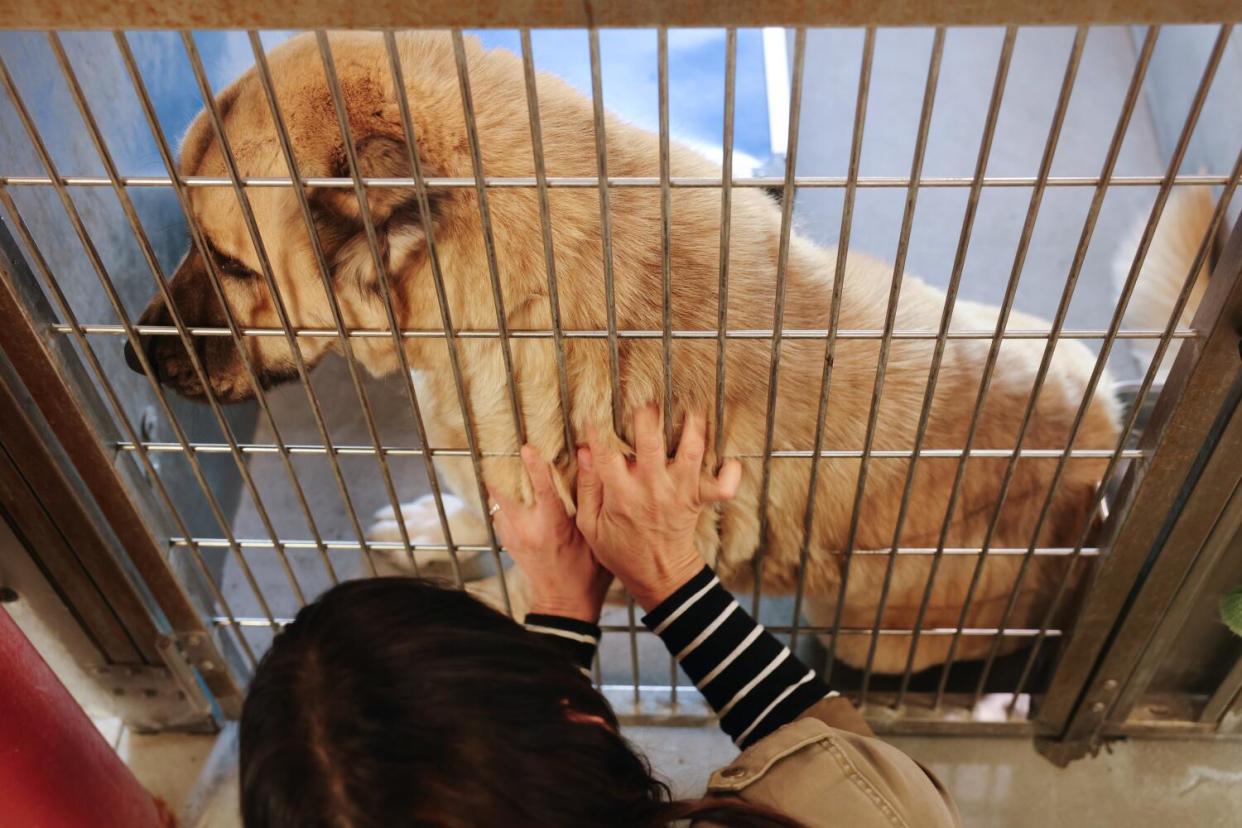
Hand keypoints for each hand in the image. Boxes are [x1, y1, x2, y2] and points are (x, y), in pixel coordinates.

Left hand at [489, 445, 612, 623]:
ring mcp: (512, 537)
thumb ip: (592, 501)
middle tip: (505, 448)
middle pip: (503, 492)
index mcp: (551, 528)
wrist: (563, 605)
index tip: (527, 447)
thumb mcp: (596, 539)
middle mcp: (526, 531)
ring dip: (501, 483)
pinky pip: (499, 513)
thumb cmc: (586, 574)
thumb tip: (592, 466)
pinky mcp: (507, 542)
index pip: (541, 490)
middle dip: (503, 469)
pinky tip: (514, 492)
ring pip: (497, 501)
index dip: (534, 466)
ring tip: (507, 463)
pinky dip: (503, 499)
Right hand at [575, 405, 741, 611]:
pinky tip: (730, 458)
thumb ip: (587, 488)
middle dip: (649, 417)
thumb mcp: (591, 525)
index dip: (598, 431)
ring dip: (694, 428)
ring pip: (690, 453)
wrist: (658, 575)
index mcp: (621, 495)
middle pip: (651, 444)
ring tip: (691, 407)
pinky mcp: (698, 500)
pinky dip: (731, 472)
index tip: (594, 415)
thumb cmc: (621, 549)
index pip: (606, 455)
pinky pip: (722, 486)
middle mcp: (651, 489)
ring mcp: (678, 493)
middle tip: (647, 400)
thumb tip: (585, 452)